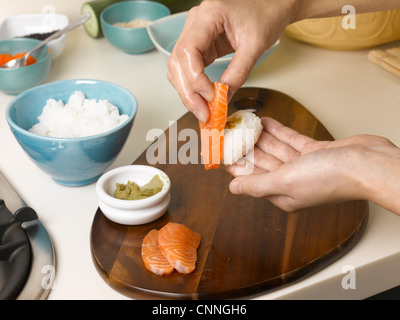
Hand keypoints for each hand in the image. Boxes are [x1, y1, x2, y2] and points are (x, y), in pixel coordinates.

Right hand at [167, 0, 293, 122]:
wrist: (272, 5)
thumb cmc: (266, 14)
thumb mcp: (256, 45)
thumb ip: (238, 73)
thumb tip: (223, 98)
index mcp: (209, 15)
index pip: (188, 51)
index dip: (195, 78)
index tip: (210, 96)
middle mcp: (195, 23)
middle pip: (177, 62)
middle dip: (188, 92)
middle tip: (204, 113)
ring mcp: (195, 34)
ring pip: (178, 68)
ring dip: (188, 92)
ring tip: (204, 110)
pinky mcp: (200, 45)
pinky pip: (189, 68)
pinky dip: (194, 86)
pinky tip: (204, 100)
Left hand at [225, 117, 399, 213]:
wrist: (366, 164)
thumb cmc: (329, 178)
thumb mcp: (284, 181)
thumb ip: (257, 184)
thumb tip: (233, 189)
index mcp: (281, 194)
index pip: (250, 177)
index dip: (234, 163)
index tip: (220, 150)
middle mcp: (291, 181)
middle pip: (261, 161)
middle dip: (244, 147)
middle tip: (228, 132)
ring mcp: (303, 166)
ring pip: (275, 149)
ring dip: (259, 136)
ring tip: (242, 123)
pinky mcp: (314, 151)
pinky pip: (290, 140)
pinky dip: (278, 131)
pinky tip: (265, 122)